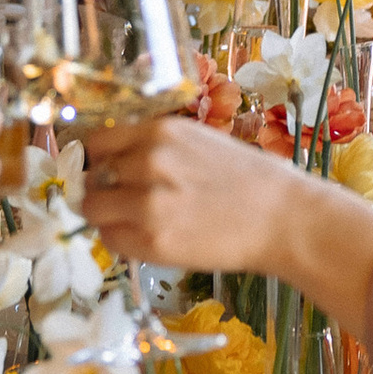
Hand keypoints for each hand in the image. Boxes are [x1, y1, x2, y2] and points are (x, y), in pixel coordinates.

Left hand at [80, 116, 308, 274]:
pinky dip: (120, 239)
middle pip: (90, 177)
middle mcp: (147, 163)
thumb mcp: (197, 141)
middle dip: (101, 188)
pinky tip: (145, 237)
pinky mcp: (152, 241)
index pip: (97, 141)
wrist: (282, 218)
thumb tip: (114, 160)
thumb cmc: (247, 179)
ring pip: (92, 209)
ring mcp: (146, 204)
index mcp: (160, 132)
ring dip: (105, 216)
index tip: (104, 170)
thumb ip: (155, 146)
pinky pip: (110, 239)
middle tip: (122, 199)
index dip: (97, 158)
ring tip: (131, 221)